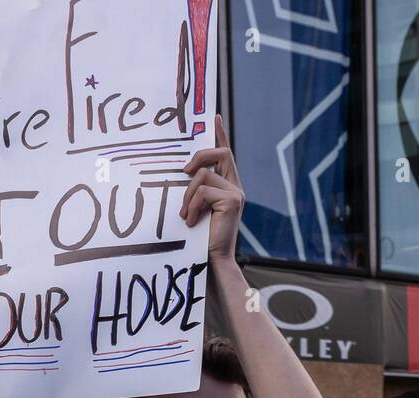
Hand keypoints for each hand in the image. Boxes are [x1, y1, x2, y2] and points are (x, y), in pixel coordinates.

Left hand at [180, 115, 242, 262]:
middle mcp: (235, 186)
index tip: (214, 117)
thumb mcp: (197, 208)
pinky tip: (190, 222)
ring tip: (185, 216)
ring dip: (188, 196)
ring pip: (203, 176)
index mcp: (228, 186)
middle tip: (184, 171)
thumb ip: (196, 191)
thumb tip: (182, 174)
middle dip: (199, 156)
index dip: (219, 134)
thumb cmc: (201, 238)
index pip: (224, 154)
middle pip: (219, 153)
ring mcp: (236, 192)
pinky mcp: (233, 200)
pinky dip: (191, 207)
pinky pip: (203, 192)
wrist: (213, 261)